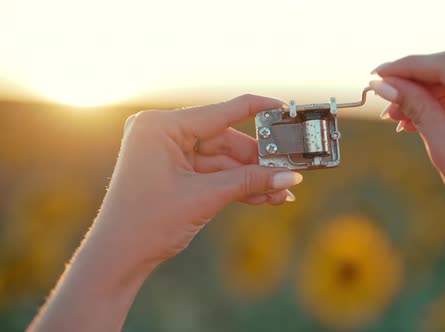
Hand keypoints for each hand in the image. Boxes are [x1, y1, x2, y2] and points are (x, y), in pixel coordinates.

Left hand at [95, 94, 302, 265]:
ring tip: (281, 192)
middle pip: (224, 139)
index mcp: (160, 126)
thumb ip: (249, 182)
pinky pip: (212, 173)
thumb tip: (289, 177)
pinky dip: (234, 185)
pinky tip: (264, 196)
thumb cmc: (148, 223)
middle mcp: (162, 132)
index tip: (285, 108)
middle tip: (288, 170)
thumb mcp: (204, 198)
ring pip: (222, 160)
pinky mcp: (173, 171)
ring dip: (250, 177)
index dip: (257, 109)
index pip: (220, 112)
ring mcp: (167, 152)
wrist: (118, 258)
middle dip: (257, 161)